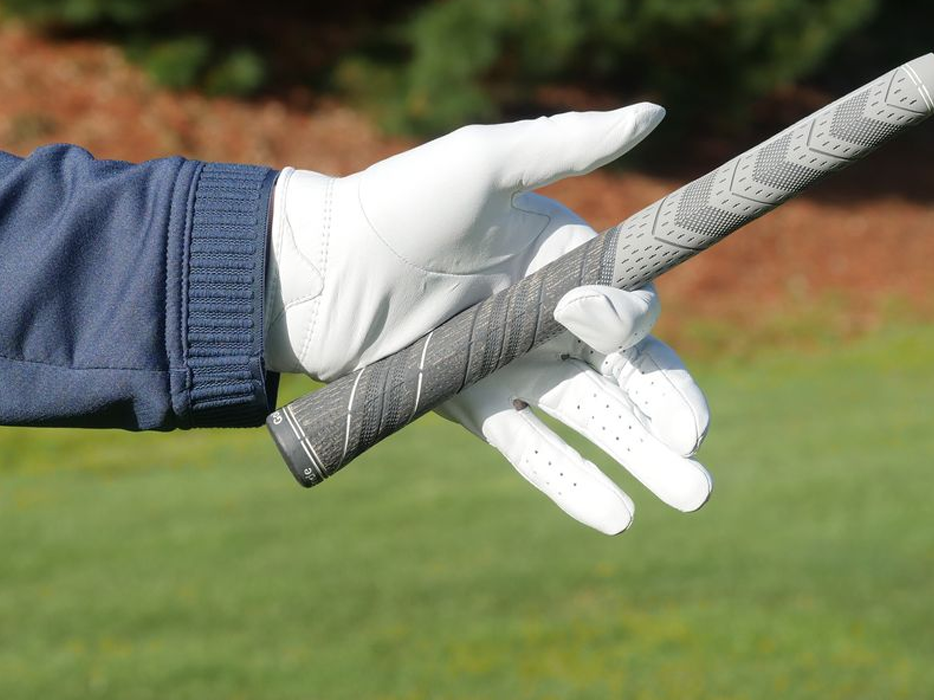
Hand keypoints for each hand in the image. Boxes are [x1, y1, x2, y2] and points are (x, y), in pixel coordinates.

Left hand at [265, 103, 711, 532]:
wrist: (315, 269)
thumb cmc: (397, 207)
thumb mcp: (484, 162)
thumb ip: (566, 143)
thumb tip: (655, 112)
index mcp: (561, 261)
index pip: (627, 305)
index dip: (629, 321)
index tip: (591, 316)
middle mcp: (547, 317)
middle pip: (626, 371)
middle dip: (668, 409)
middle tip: (698, 454)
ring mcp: (512, 367)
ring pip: (592, 417)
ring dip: (641, 458)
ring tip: (692, 497)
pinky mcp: (474, 405)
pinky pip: (533, 449)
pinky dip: (574, 484)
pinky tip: (617, 517)